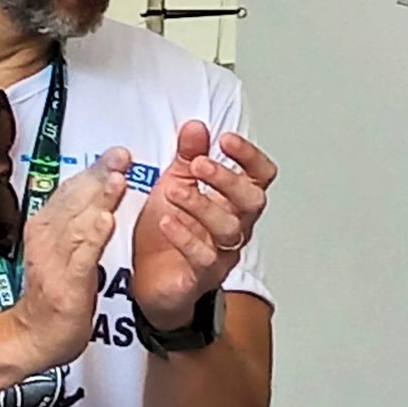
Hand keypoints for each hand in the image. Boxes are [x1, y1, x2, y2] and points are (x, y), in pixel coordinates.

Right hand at [9, 150, 132, 365]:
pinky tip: (105, 222)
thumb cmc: (55, 290)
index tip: (117, 152)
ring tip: (117, 180)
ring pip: (78, 223)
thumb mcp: (65, 247)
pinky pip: (80, 258)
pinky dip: (91, 239)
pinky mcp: (65, 285)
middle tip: (121, 155)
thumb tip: (97, 185)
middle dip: (99, 176)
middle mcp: (47, 238)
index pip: (72, 191)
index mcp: (46, 226)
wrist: (36, 335)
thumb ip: (79, 218)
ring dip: (97, 200)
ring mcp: (54, 261)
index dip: (95, 169)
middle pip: (75, 201)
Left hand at [127, 119, 272, 331]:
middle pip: (253, 201)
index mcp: (233, 200)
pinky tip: (167, 222)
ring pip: (229, 229)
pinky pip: (203, 257)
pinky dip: (185, 237)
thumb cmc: (166, 232)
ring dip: (202, 205)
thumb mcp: (174, 184)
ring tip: (174, 192)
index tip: (225, 139)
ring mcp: (222, 252)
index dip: (249, 156)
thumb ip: (187, 156)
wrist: (147, 280)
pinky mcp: (201, 276)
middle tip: (199, 165)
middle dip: (227, 179)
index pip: (259, 176)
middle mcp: (236, 226)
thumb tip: (195, 126)